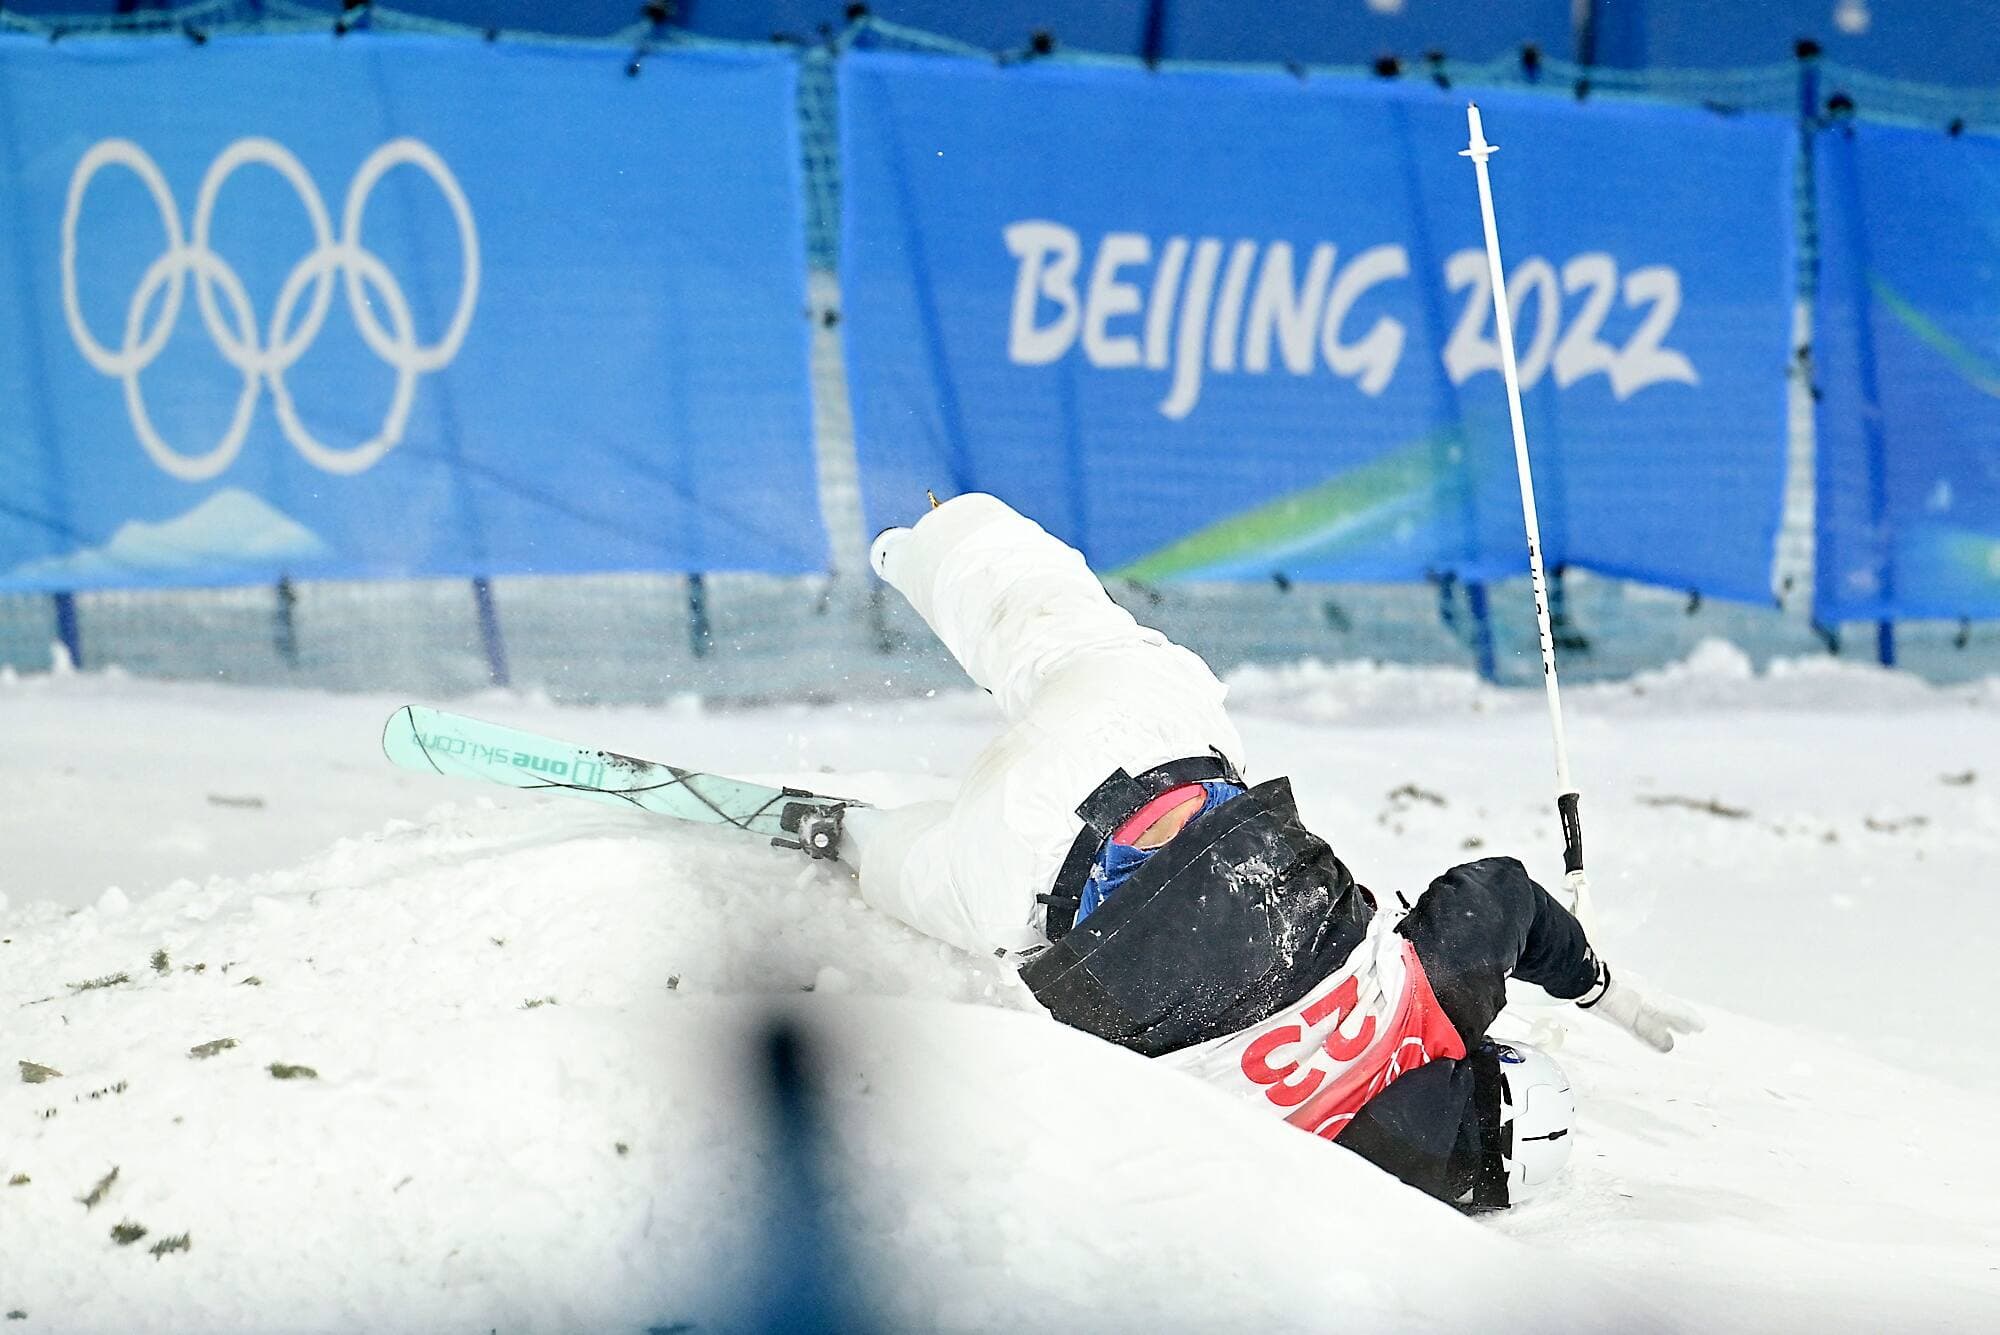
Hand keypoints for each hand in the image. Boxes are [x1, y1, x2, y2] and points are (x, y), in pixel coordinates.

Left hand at [1579, 969, 1704, 1052]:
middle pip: (1667, 1008)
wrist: (1586, 977)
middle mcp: (1648, 992)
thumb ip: (1650, 1034)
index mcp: (1654, 1000)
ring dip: (1664, 1016)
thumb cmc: (1611, 1000)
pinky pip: (1642, 1001)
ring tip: (1670, 1025)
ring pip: (1655, 1004)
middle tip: (1688, 1030)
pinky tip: (1643, 1013)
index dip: (1688, 1020)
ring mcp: (1634, 988)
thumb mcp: (1632, 1022)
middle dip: (1678, 1020)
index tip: (1701, 1027)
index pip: (1677, 1011)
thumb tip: (1669, 1046)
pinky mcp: (1620, 986)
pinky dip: (1649, 1010)